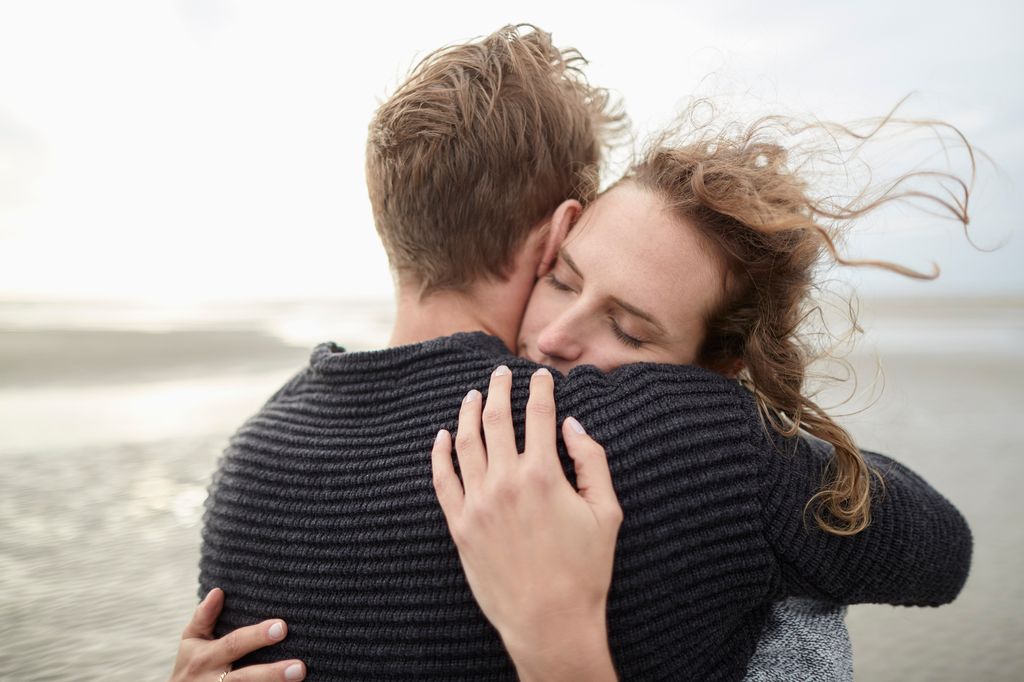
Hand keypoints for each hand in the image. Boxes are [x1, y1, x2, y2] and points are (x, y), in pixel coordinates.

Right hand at [169, 588, 306, 681]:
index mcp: (206, 657)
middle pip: (245, 678)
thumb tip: (218, 591)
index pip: (234, 644)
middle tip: (299, 668)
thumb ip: (204, 616)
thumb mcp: (191, 640)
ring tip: (299, 677)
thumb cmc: (191, 664)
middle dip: (272, 674)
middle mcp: (213, 680)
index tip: (282, 626)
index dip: (256, 636)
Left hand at [431, 366, 622, 680]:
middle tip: (501, 373)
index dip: (541, 389)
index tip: (542, 376)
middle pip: (497, 419)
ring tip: (471, 395)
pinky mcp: (459, 526)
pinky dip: (440, 454)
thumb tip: (572, 425)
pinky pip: (442, 480)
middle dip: (500, 389)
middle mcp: (505, 482)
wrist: (549, 622)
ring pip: (465, 443)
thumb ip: (592, 461)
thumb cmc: (585, 570)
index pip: (539, 414)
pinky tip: (442, 437)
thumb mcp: (606, 513)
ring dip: (467, 412)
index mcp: (543, 475)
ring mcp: (477, 503)